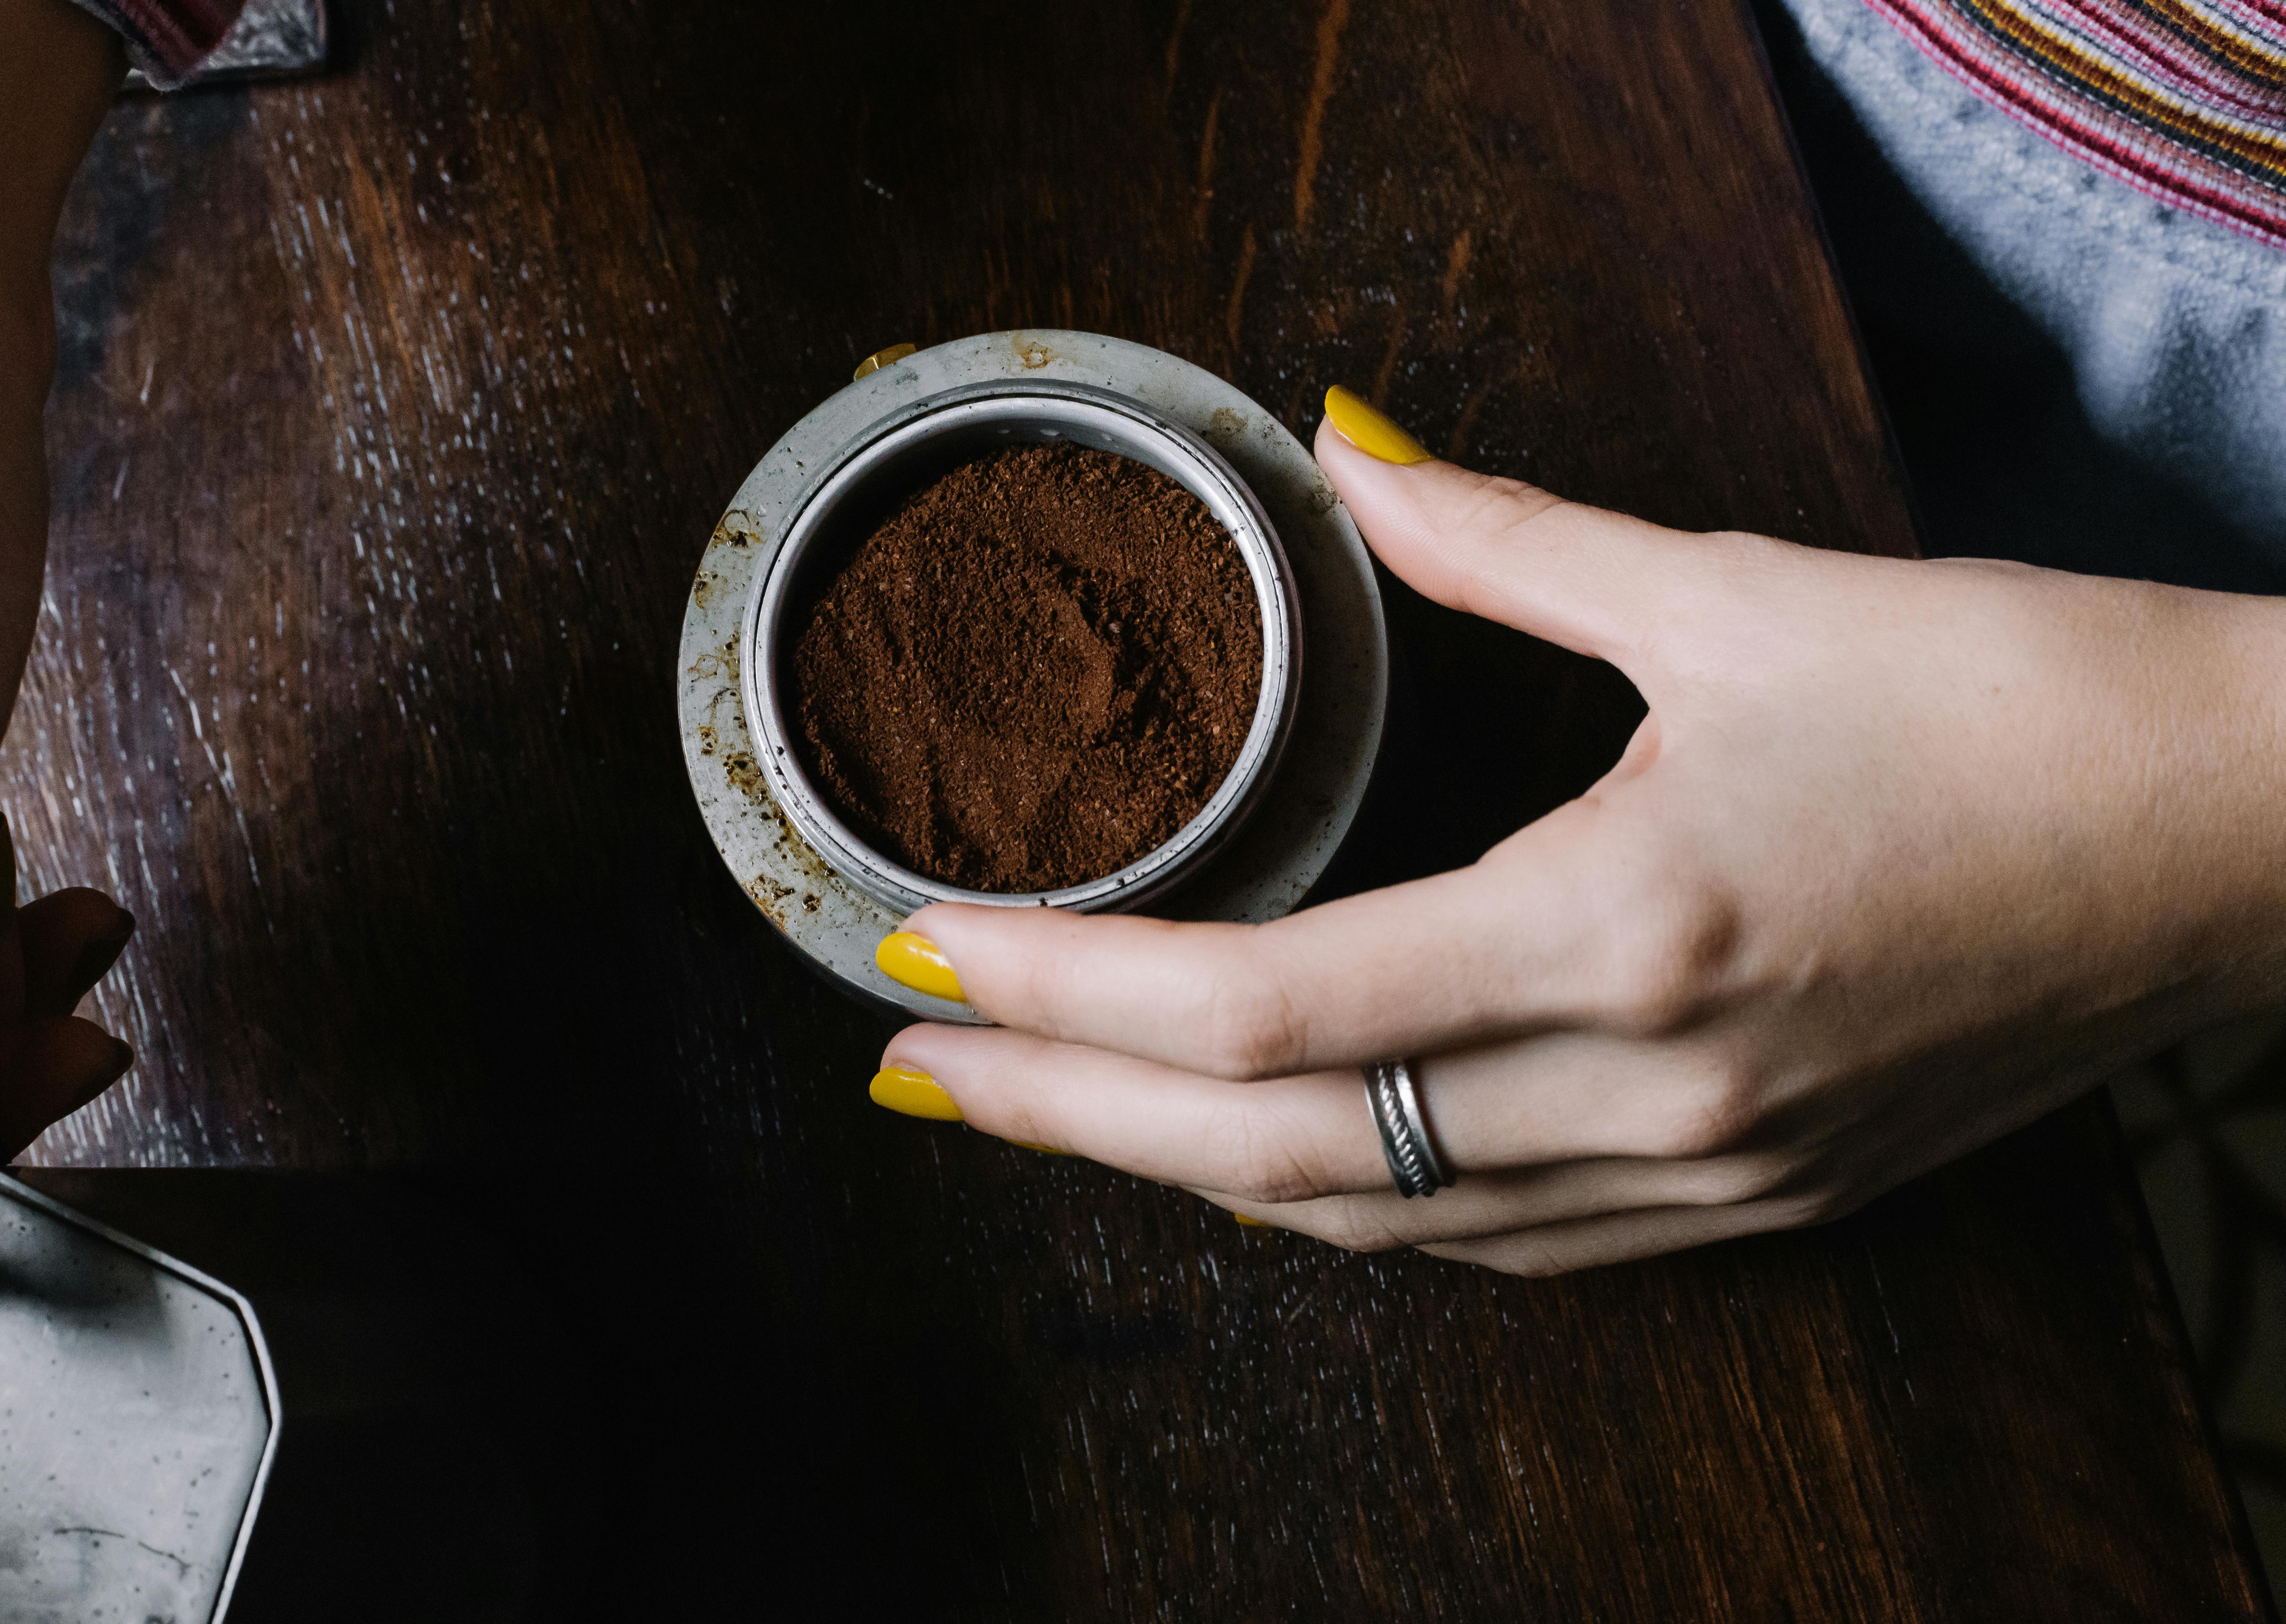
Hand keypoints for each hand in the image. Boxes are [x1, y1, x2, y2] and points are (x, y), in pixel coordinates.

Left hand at [867, 389, 2285, 1273]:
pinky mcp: (1747, 1195)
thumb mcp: (1738, 594)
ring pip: (1367, 1219)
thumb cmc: (2010, 701)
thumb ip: (1507, 536)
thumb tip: (1357, 456)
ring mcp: (1700, 1170)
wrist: (2236, 835)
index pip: (1263, 1009)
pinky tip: (1255, 1158)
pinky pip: (1485, 1238)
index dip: (1066, 994)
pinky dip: (1339, 1201)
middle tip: (904, 1075)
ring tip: (1044, 1112)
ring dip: (1182, 1173)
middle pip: (1271, 1151)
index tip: (927, 957)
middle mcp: (1646, 1083)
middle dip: (1064, 1120)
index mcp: (1627, 927)